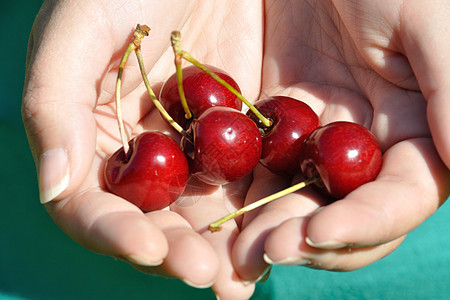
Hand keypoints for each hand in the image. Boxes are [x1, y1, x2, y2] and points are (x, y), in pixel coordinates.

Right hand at [22, 1, 264, 297]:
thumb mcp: (80, 28)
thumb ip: (54, 105)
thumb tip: (53, 186)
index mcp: (99, 139)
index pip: (96, 204)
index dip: (116, 232)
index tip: (149, 247)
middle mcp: (150, 155)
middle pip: (159, 221)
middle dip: (181, 252)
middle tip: (209, 276)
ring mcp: (201, 150)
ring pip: (211, 213)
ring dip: (227, 248)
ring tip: (247, 274)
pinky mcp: (249, 135)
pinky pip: (257, 180)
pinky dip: (268, 208)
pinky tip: (282, 229)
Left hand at [232, 0, 449, 281]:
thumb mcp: (429, 20)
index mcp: (413, 133)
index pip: (397, 199)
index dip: (364, 224)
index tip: (318, 232)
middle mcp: (364, 147)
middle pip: (340, 213)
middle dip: (304, 238)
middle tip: (261, 252)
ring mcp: (314, 139)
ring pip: (292, 198)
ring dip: (263, 227)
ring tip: (231, 250)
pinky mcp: (271, 124)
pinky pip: (253, 165)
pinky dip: (236, 189)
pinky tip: (211, 206)